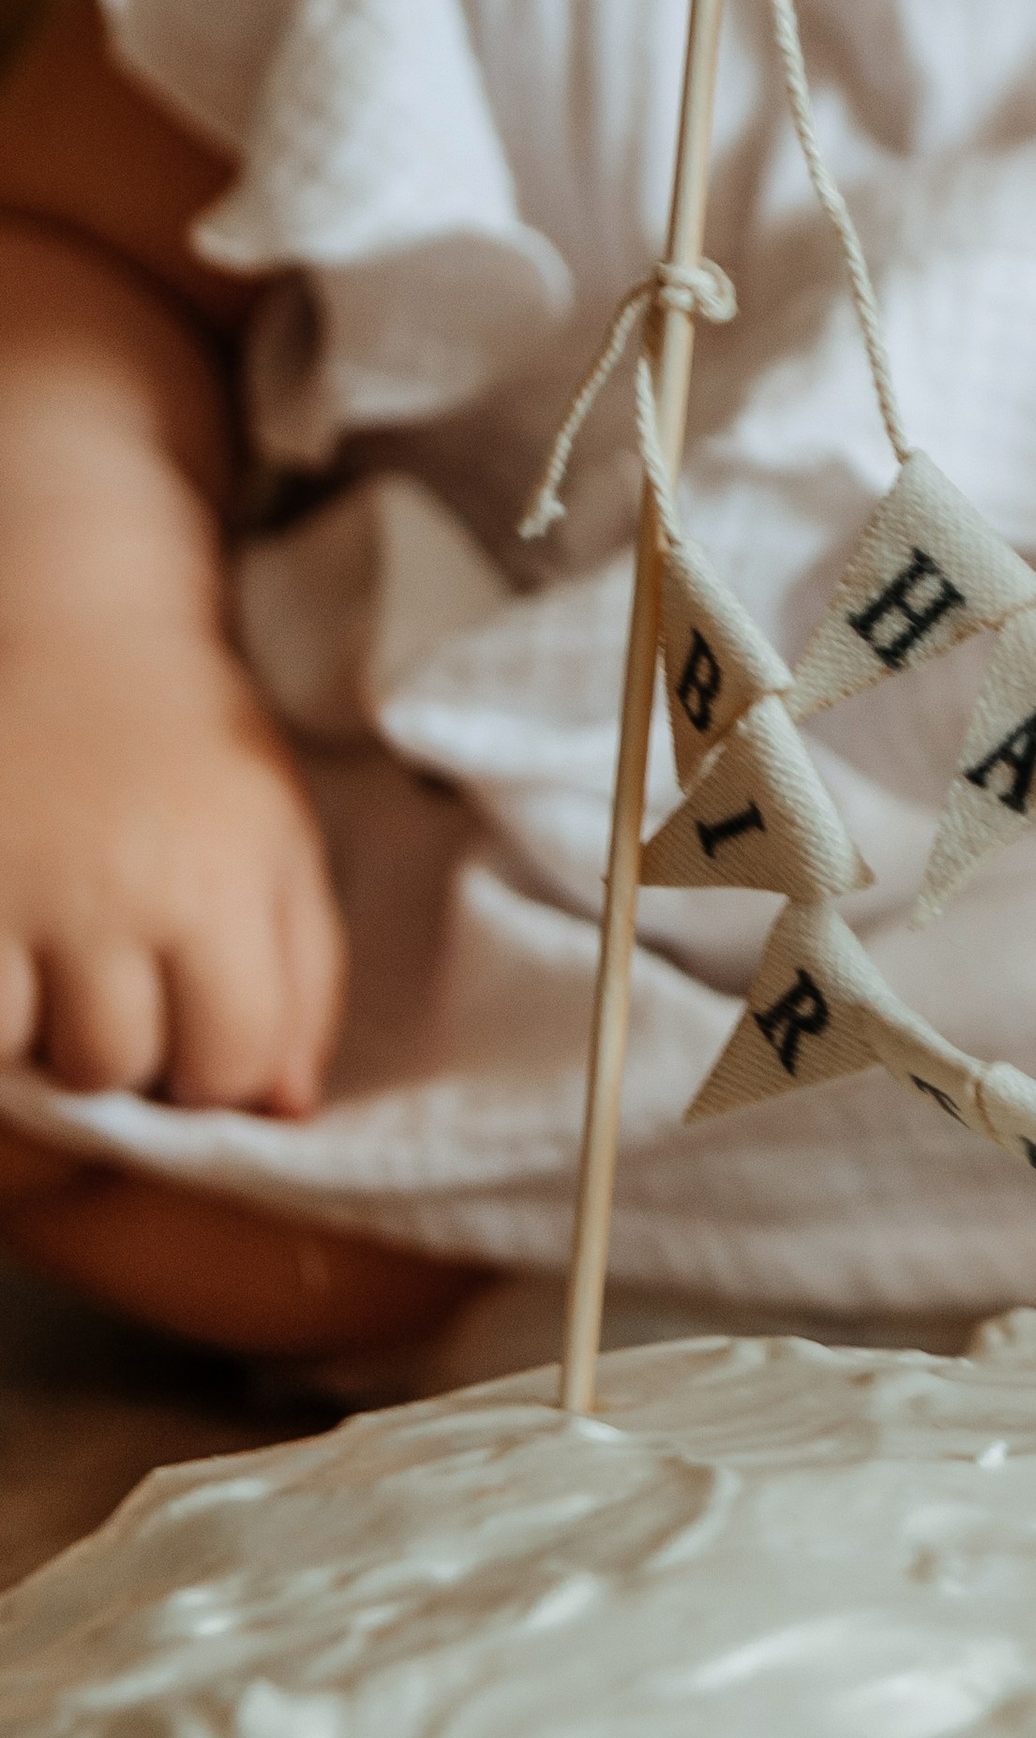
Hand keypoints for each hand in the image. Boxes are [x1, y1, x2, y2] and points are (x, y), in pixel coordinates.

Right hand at [0, 638, 344, 1113]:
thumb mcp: (285, 846)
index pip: (231, 1064)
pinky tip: (9, 947)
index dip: (221, 1070)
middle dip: (127, 1048)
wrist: (84, 627)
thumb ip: (304, 979)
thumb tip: (284, 1110)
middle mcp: (109, 889)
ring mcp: (6, 882)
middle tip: (122, 979)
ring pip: (20, 1052)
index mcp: (217, 884)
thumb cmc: (195, 750)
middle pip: (118, 1065)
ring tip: (58, 958)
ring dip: (40, 1030)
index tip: (203, 1030)